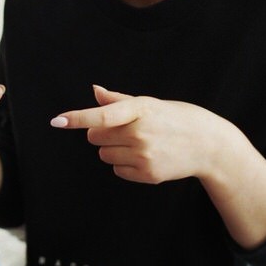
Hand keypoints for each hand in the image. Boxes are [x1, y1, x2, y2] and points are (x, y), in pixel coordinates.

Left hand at [50, 85, 222, 183]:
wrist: (208, 145)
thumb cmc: (176, 118)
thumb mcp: (150, 103)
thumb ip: (119, 100)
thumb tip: (95, 91)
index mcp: (140, 109)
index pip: (102, 115)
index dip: (78, 118)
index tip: (57, 121)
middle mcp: (140, 133)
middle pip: (95, 137)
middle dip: (102, 133)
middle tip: (125, 130)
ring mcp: (143, 155)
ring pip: (104, 155)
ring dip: (114, 150)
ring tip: (139, 143)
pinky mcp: (147, 174)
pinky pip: (117, 170)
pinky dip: (125, 164)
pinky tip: (145, 156)